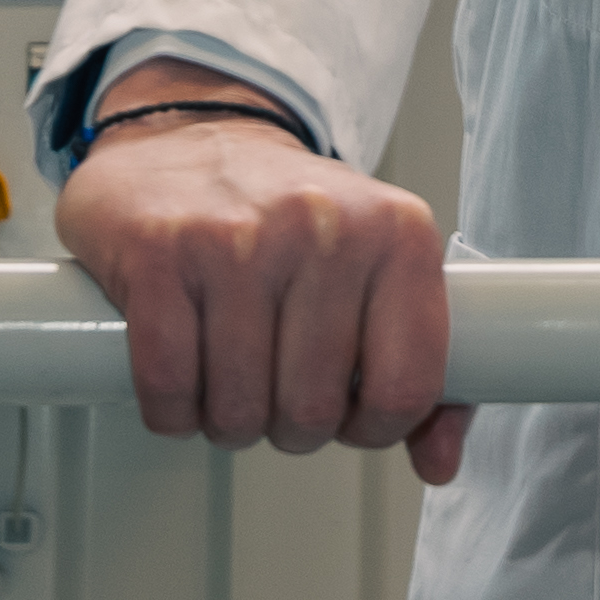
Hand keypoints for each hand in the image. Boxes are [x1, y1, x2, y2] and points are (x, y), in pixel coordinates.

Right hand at [52, 61, 469, 479]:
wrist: (190, 136)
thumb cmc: (290, 219)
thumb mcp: (378, 270)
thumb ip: (419, 367)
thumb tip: (438, 463)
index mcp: (399, 232)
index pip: (406, 387)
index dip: (372, 427)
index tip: (349, 414)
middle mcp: (324, 227)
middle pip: (313, 411)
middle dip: (289, 427)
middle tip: (275, 392)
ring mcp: (237, 238)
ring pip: (239, 408)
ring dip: (228, 420)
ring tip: (230, 381)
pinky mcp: (160, 252)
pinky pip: (168, 387)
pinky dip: (172, 410)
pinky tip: (182, 380)